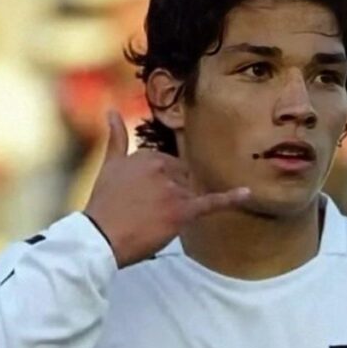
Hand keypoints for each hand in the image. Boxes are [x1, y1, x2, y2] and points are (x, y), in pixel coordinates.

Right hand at [83, 110, 249, 267]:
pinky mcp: (181, 211)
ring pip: (190, 195)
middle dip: (173, 195)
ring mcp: (172, 189)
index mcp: (148, 155)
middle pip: (183, 180)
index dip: (161, 185)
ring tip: (156, 221)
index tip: (145, 198)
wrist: (99, 237)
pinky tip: (247, 193)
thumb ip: (116, 138)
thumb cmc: (103, 204)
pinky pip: (211, 202)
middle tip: (149, 214)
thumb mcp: (108, 166)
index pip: (170, 166)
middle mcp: (162, 167)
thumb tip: (112, 110)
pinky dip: (230, 198)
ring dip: (180, 207)